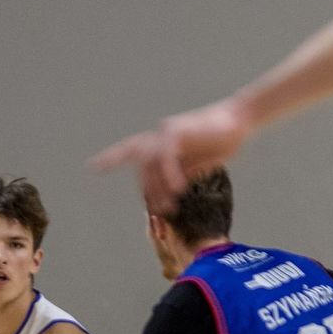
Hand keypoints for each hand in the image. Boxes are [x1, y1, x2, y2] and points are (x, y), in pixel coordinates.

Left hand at [91, 100, 251, 215]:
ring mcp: (165, 131)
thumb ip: (177, 174)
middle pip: (141, 167)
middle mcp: (158, 135)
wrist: (239, 122)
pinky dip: (169, 176)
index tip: (93, 166)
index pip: (129, 150)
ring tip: (171, 206)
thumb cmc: (220, 142)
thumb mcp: (195, 164)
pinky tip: (180, 189)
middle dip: (148, 192)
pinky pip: (164, 158)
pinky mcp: (175, 131)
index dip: (111, 158)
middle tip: (160, 211)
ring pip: (150, 166)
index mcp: (160, 142)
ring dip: (159, 189)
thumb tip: (166, 193)